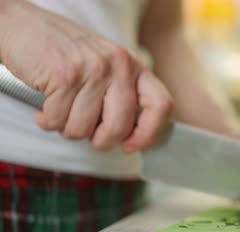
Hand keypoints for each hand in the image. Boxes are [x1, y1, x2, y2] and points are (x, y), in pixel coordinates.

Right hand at [0, 1, 172, 152]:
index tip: (130, 145)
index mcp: (134, 67)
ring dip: (67, 128)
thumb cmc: (66, 52)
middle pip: (119, 128)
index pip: (162, 106)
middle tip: (87, 132)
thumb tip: (134, 137)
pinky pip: (58, 121)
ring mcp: (92, 70)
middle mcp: (118, 67)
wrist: (23, 25)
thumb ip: (123, 95)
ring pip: (83, 129)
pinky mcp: (64, 76)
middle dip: (99, 141)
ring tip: (62, 109)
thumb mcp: (106, 66)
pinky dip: (47, 121)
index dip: (150, 134)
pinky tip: (45, 105)